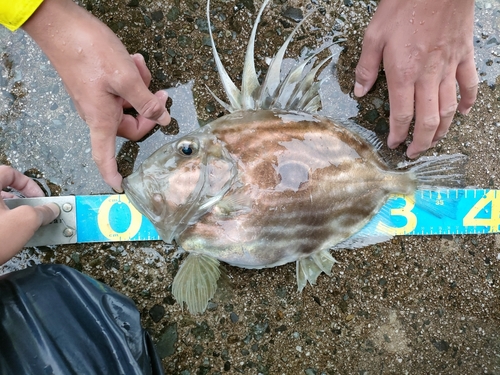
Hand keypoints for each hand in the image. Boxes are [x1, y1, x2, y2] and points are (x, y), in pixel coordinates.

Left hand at [0, 166, 59, 263]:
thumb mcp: (25, 221)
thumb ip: (42, 212)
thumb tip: (50, 210)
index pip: (10, 173)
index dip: (28, 184)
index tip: (38, 198)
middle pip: (2, 190)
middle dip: (21, 201)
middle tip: (32, 212)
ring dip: (11, 213)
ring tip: (22, 226)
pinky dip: (2, 224)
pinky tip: (9, 236)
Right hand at [22, 0, 170, 191]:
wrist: (60, 25)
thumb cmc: (88, 51)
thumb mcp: (126, 78)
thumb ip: (147, 101)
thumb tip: (163, 119)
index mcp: (101, 119)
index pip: (105, 156)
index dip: (112, 174)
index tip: (121, 187)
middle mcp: (97, 113)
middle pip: (130, 126)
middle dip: (148, 109)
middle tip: (160, 92)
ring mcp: (96, 98)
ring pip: (128, 104)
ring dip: (139, 87)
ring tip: (137, 65)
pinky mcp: (96, 85)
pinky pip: (120, 90)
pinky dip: (129, 78)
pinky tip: (131, 61)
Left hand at [354, 0, 477, 157]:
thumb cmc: (404, 5)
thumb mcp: (374, 35)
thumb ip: (366, 66)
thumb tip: (359, 91)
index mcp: (403, 73)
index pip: (402, 114)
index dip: (398, 133)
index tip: (394, 144)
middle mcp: (427, 76)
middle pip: (427, 119)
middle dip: (421, 141)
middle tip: (415, 152)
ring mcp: (449, 67)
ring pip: (449, 108)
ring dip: (442, 129)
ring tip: (434, 141)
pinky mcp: (464, 55)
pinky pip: (469, 84)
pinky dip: (467, 101)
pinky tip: (463, 113)